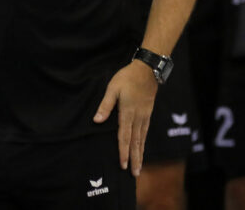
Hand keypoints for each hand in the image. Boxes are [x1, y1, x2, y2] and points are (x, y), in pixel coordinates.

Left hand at [93, 60, 156, 176]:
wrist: (147, 71)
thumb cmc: (126, 78)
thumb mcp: (112, 89)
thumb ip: (105, 105)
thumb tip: (97, 120)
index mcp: (127, 113)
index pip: (124, 136)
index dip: (123, 151)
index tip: (123, 165)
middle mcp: (137, 118)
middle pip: (135, 142)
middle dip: (134, 158)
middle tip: (134, 174)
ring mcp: (144, 116)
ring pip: (142, 139)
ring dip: (140, 154)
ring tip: (139, 167)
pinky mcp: (147, 114)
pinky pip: (145, 132)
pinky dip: (143, 143)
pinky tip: (142, 148)